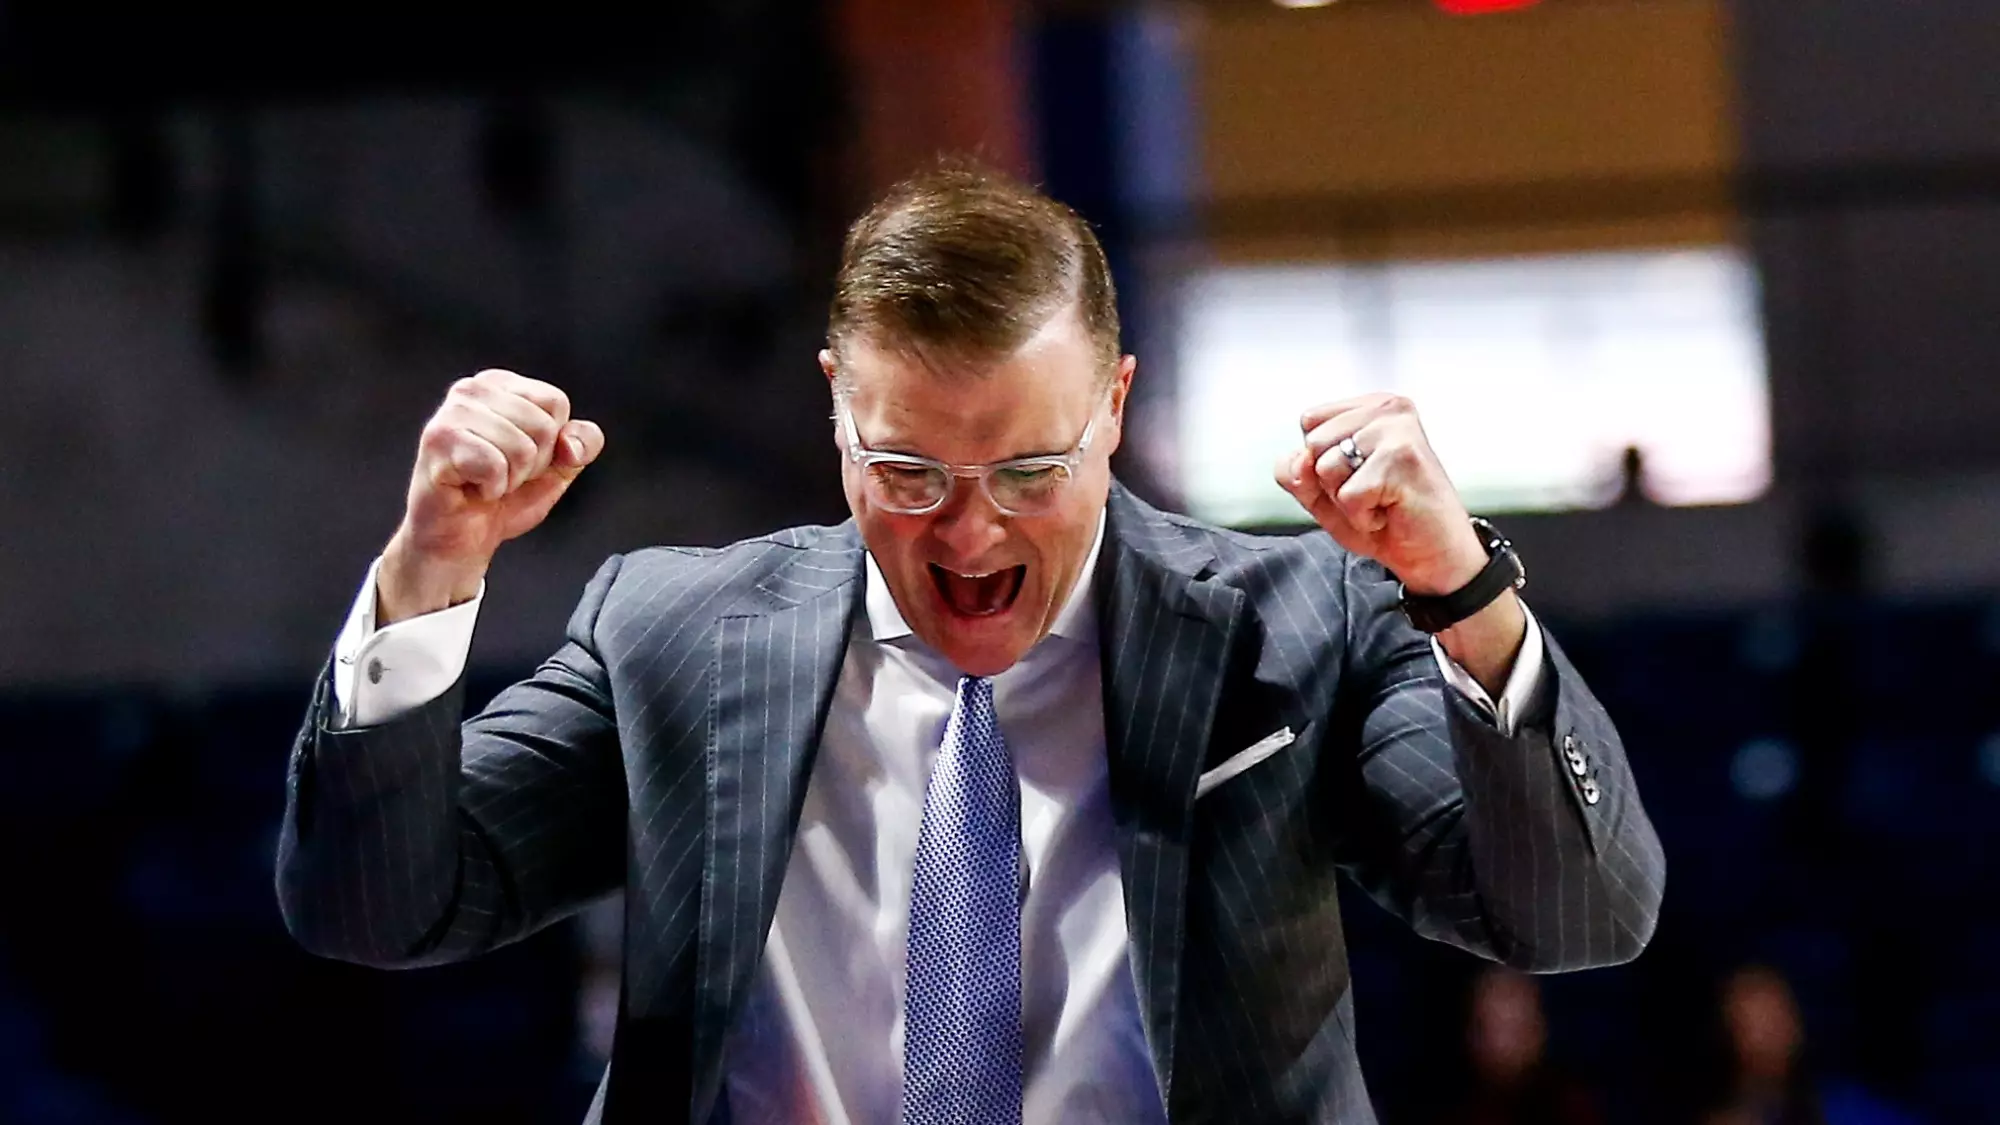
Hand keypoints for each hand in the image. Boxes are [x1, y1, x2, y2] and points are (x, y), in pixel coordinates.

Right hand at [378, 369, 604, 623]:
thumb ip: (583, 444)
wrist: (462, 538)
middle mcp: (472, 389)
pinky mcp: (438, 440)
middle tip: (501, 474)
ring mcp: (451, 413)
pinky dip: (492, 488)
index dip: (551, 443)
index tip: (521, 459)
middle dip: (532, 464)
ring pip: (521, 448)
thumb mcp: (560, 467)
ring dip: (511, 479)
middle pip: (542, 426)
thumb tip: (571, 444)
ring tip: (485, 481)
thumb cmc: (505, 498)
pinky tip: (471, 488)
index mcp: (500, 384)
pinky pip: (495, 466)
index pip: (555, 403)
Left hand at [1274, 393, 1486, 595]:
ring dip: (1347, 500)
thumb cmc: (1386, 521)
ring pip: (1327, 467)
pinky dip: (1362, 516)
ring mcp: (1397, 430)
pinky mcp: (1402, 458)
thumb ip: (1297, 473)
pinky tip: (1391, 511)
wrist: (1433, 556)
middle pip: (1314, 443)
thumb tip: (1298, 460)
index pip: (1310, 421)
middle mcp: (1387, 409)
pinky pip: (1347, 495)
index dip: (1320, 461)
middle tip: (1373, 492)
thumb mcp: (1325, 495)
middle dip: (1332, 482)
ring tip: (1382, 500)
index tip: (1359, 476)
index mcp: (1371, 408)